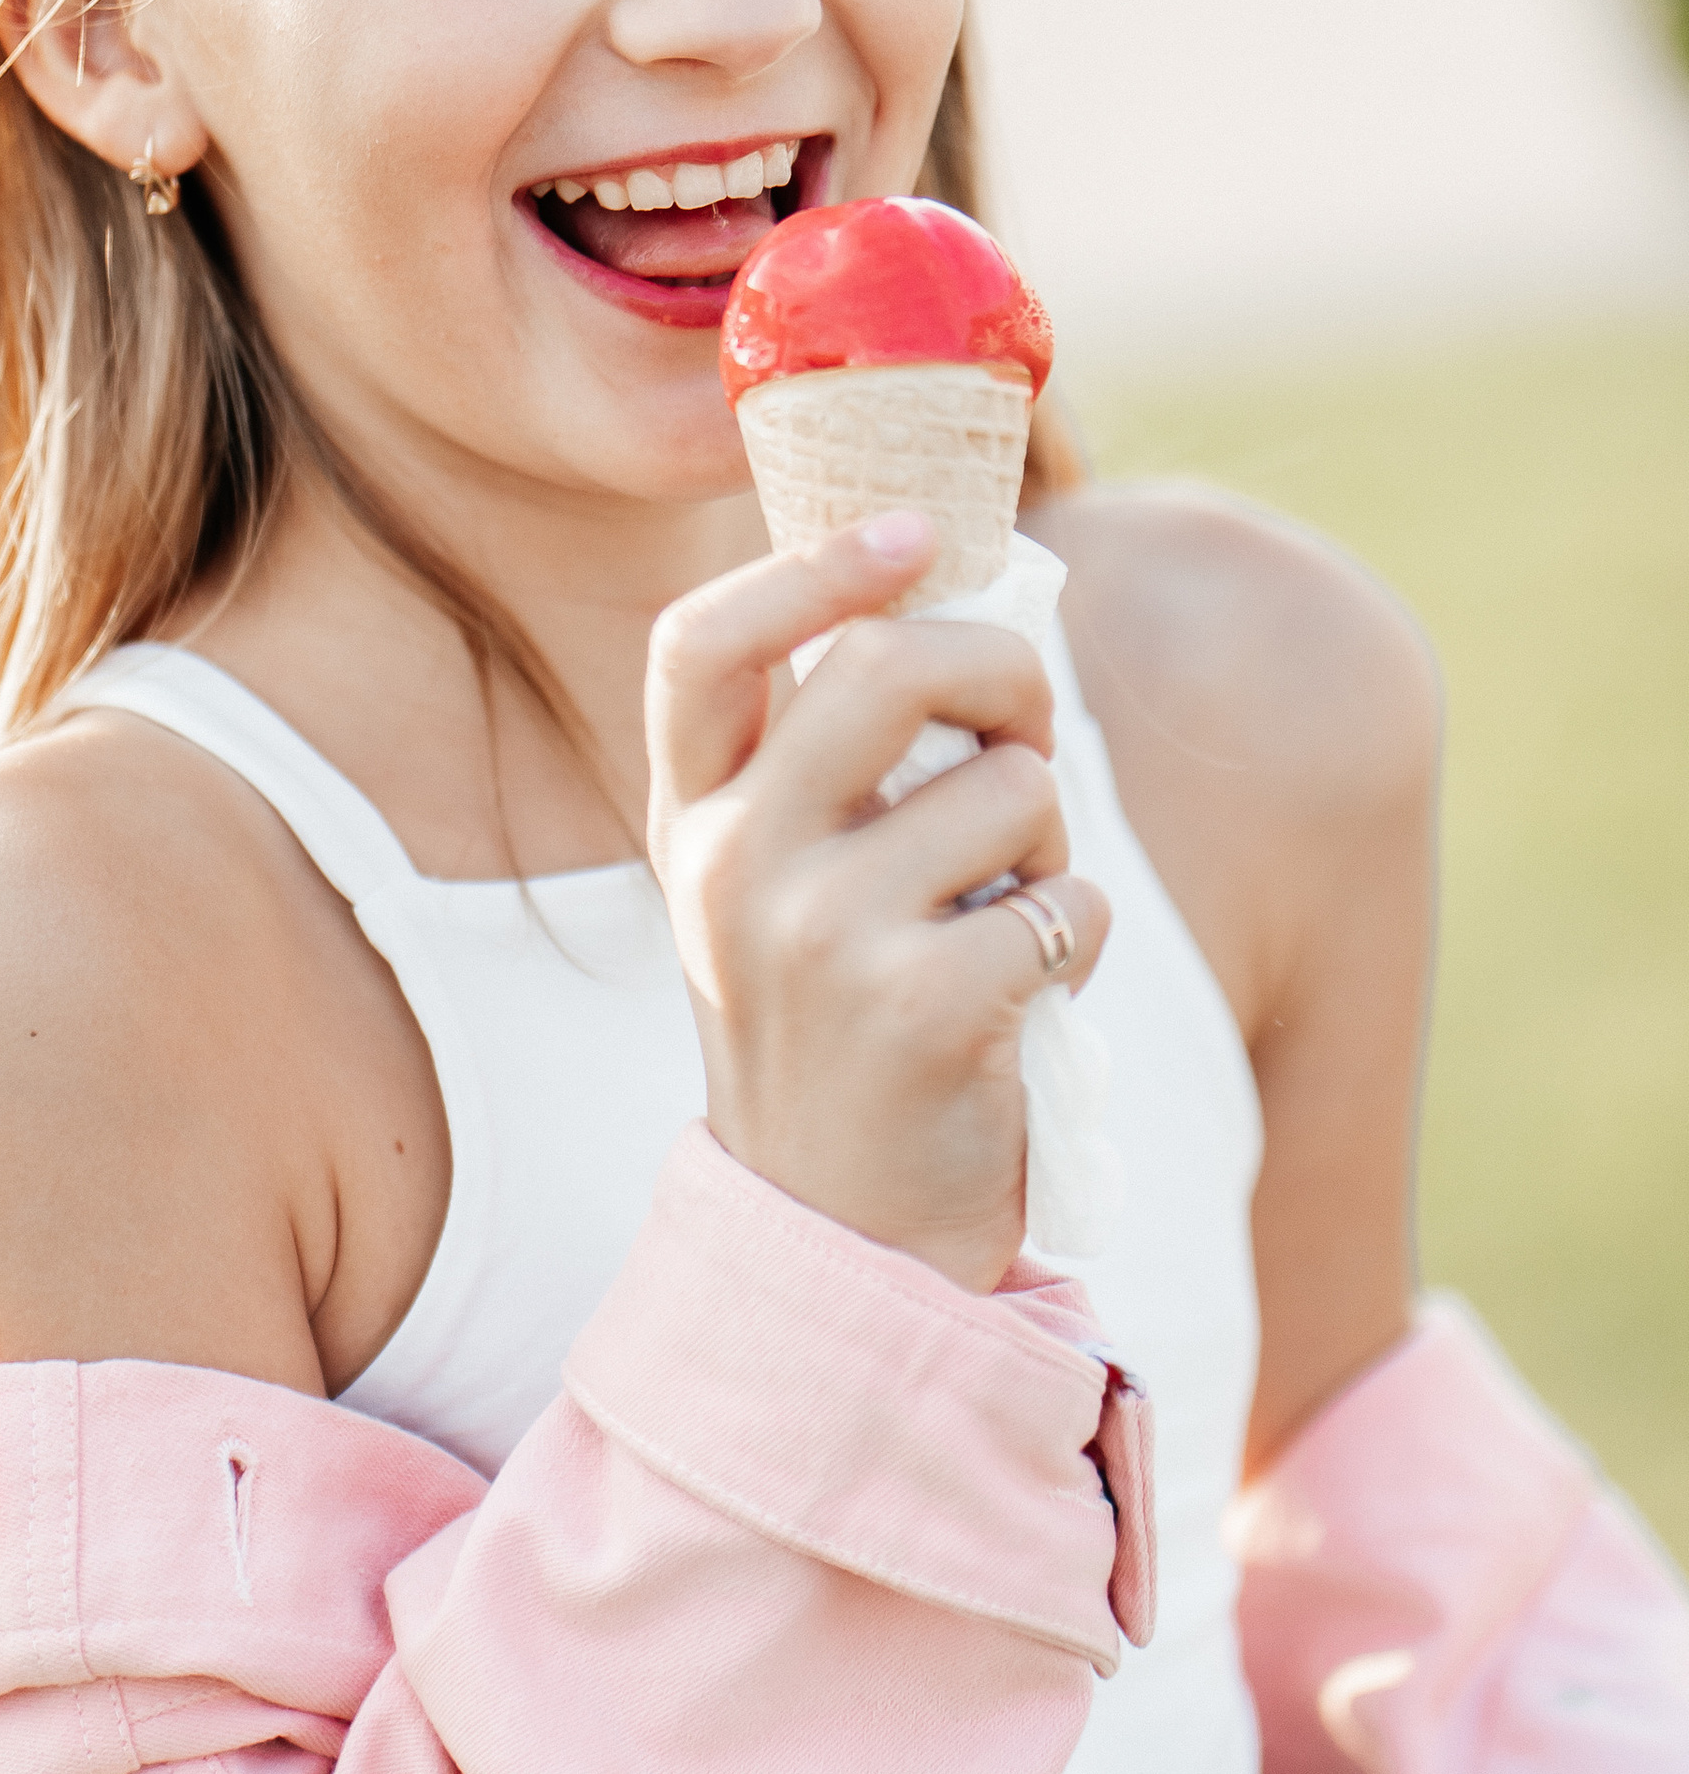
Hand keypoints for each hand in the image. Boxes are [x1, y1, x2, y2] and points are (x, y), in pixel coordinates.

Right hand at [646, 514, 1108, 1291]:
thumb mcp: (784, 893)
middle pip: (890, 662)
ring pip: (1011, 787)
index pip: (700, 643)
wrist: (839, 1238)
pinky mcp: (919, 1007)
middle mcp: (733, 865)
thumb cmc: (841, 1033)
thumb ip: (835, 767)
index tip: (914, 536)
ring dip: (1053, 844)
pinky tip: (1027, 1000)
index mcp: (692, 822)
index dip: (807, 563)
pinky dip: (1081, 939)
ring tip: (1008, 920)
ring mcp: (817, 935)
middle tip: (1027, 737)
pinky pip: (1070, 900)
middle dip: (1003, 675)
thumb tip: (969, 609)